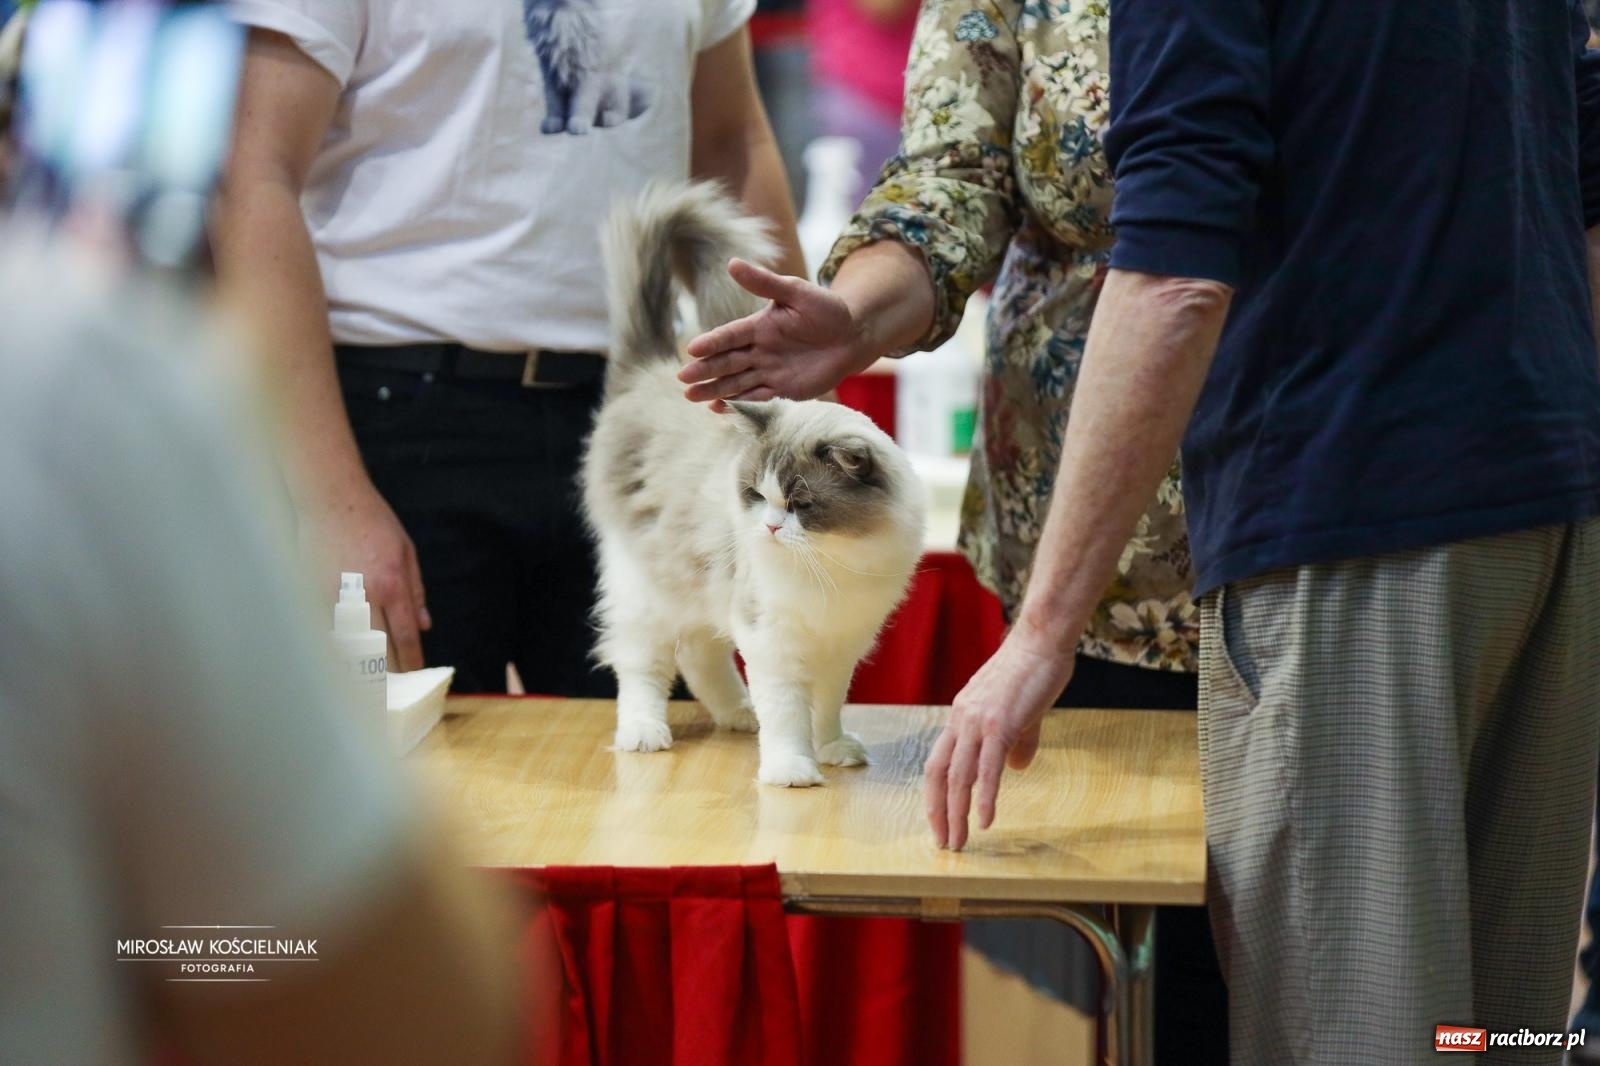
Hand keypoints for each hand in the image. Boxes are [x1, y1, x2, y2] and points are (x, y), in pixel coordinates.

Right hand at [303, 483, 430, 671]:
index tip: (416, 676)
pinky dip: (334, 645)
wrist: (331, 498)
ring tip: (366, 686)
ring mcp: (335, 595)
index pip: (405, 636)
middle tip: (393, 692)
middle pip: (377, 648)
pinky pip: (324, 628)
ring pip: (347, 643)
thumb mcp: (406, 551)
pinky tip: (339, 659)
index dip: (412, 660)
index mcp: (392, 584)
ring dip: (357, 666)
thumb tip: (424, 625)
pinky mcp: (311, 591)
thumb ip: (416, 591)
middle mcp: (365, 594)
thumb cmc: (371, 521)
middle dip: (386, 673)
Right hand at [680, 259, 874, 405]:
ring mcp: (768, 371)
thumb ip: (765, 282)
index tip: (692, 350)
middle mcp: (758, 350)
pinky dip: (738, 404)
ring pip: (736, 382)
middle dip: (705, 371)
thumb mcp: (797, 291)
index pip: (730, 336)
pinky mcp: (782, 390)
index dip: (712, 343)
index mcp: (759, 326)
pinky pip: (757, 398)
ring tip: (691, 396)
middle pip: (726, 362)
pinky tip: (718, 408)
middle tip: (683, 379)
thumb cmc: (826, 309)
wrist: (852, 337)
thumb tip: (732, 263)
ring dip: (714, 390)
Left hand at [924, 624, 1075, 849]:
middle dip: (939, 812)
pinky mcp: (1001, 723)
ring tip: (959, 841)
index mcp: (961, 716)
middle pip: (939, 774)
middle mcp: (961, 720)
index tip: (940, 821)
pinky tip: (985, 821)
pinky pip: (987, 768)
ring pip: (959, 776)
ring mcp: (978, 721)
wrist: (1041, 640)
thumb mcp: (1018, 711)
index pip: (938, 761)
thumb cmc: (1033, 670)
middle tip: (944, 843)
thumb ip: (1015, 741)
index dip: (936, 794)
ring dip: (956, 813)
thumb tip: (1015, 769)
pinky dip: (985, 798)